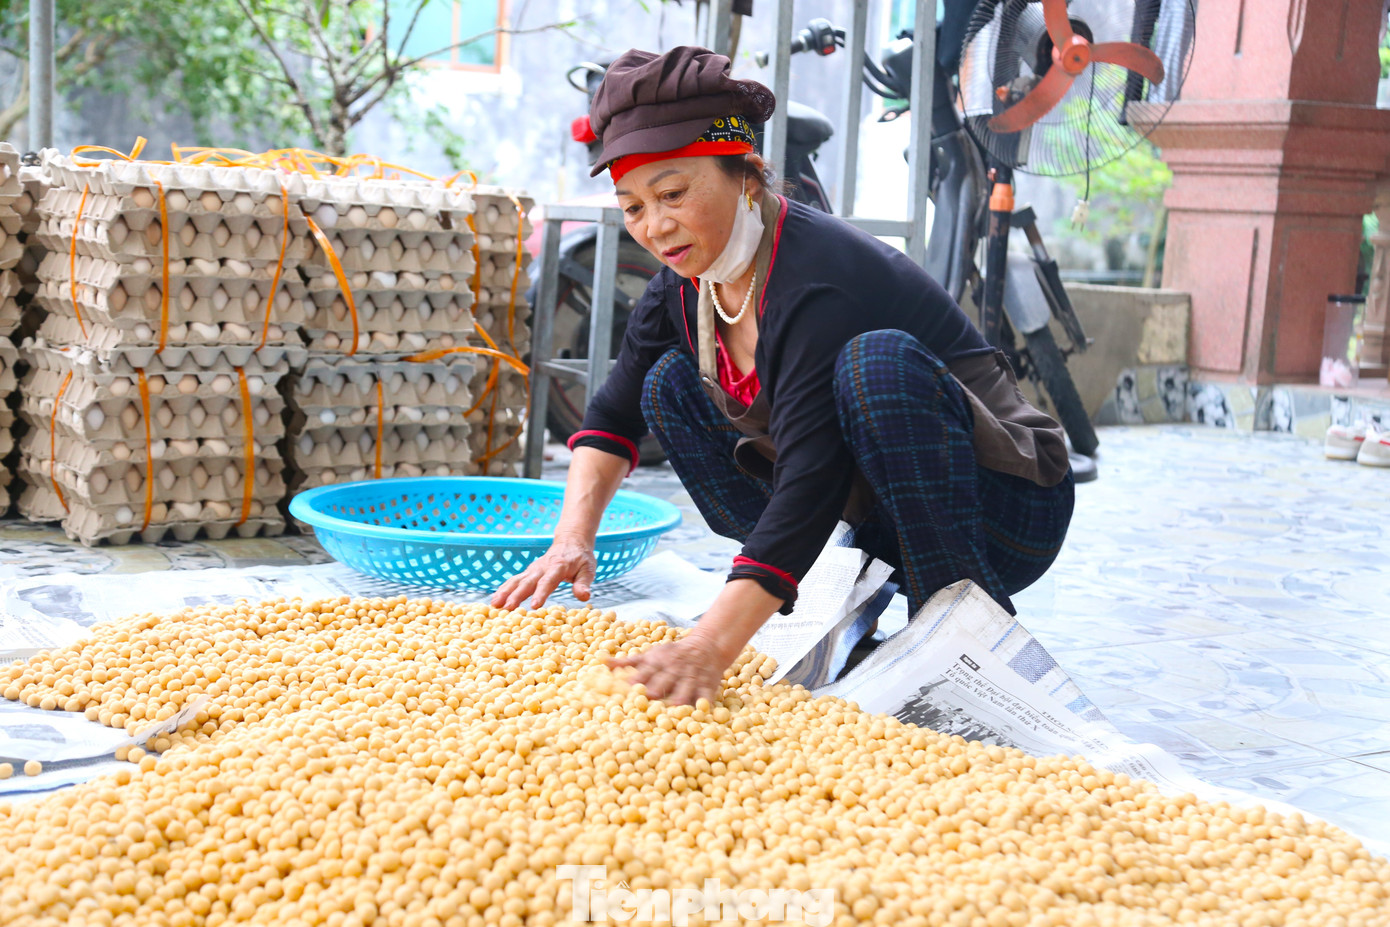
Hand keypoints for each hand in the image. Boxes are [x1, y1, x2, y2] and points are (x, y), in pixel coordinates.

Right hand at [491, 535, 596, 609]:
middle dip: (516, 595)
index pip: (548, 581)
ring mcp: (533, 569)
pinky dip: (504, 589)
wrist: (571, 541)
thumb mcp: (588, 569)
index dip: (541, 593)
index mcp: (558, 566)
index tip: (534, 606)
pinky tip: (495, 601)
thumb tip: (584, 597)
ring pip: (517, 580)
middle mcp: (542, 567)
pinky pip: (515, 580)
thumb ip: (584, 583)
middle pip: (527, 582)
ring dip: (505, 592)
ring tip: (494, 605)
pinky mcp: (529, 572)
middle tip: (506, 608)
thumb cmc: (581, 558)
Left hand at [605, 631, 735, 706]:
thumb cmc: (673, 653)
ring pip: (683, 691)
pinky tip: (698, 715)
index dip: (634, 684)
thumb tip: (603, 662)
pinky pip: (705, 697)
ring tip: (671, 714)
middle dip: (653, 694)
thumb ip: (628, 662)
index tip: (624, 696)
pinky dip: (702, 706)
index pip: (644, 674)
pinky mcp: (707, 685)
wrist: (706, 645)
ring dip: (677, 701)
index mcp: (657, 662)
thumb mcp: (651, 654)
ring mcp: (691, 678)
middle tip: (643, 709)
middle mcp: (673, 670)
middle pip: (662, 683)